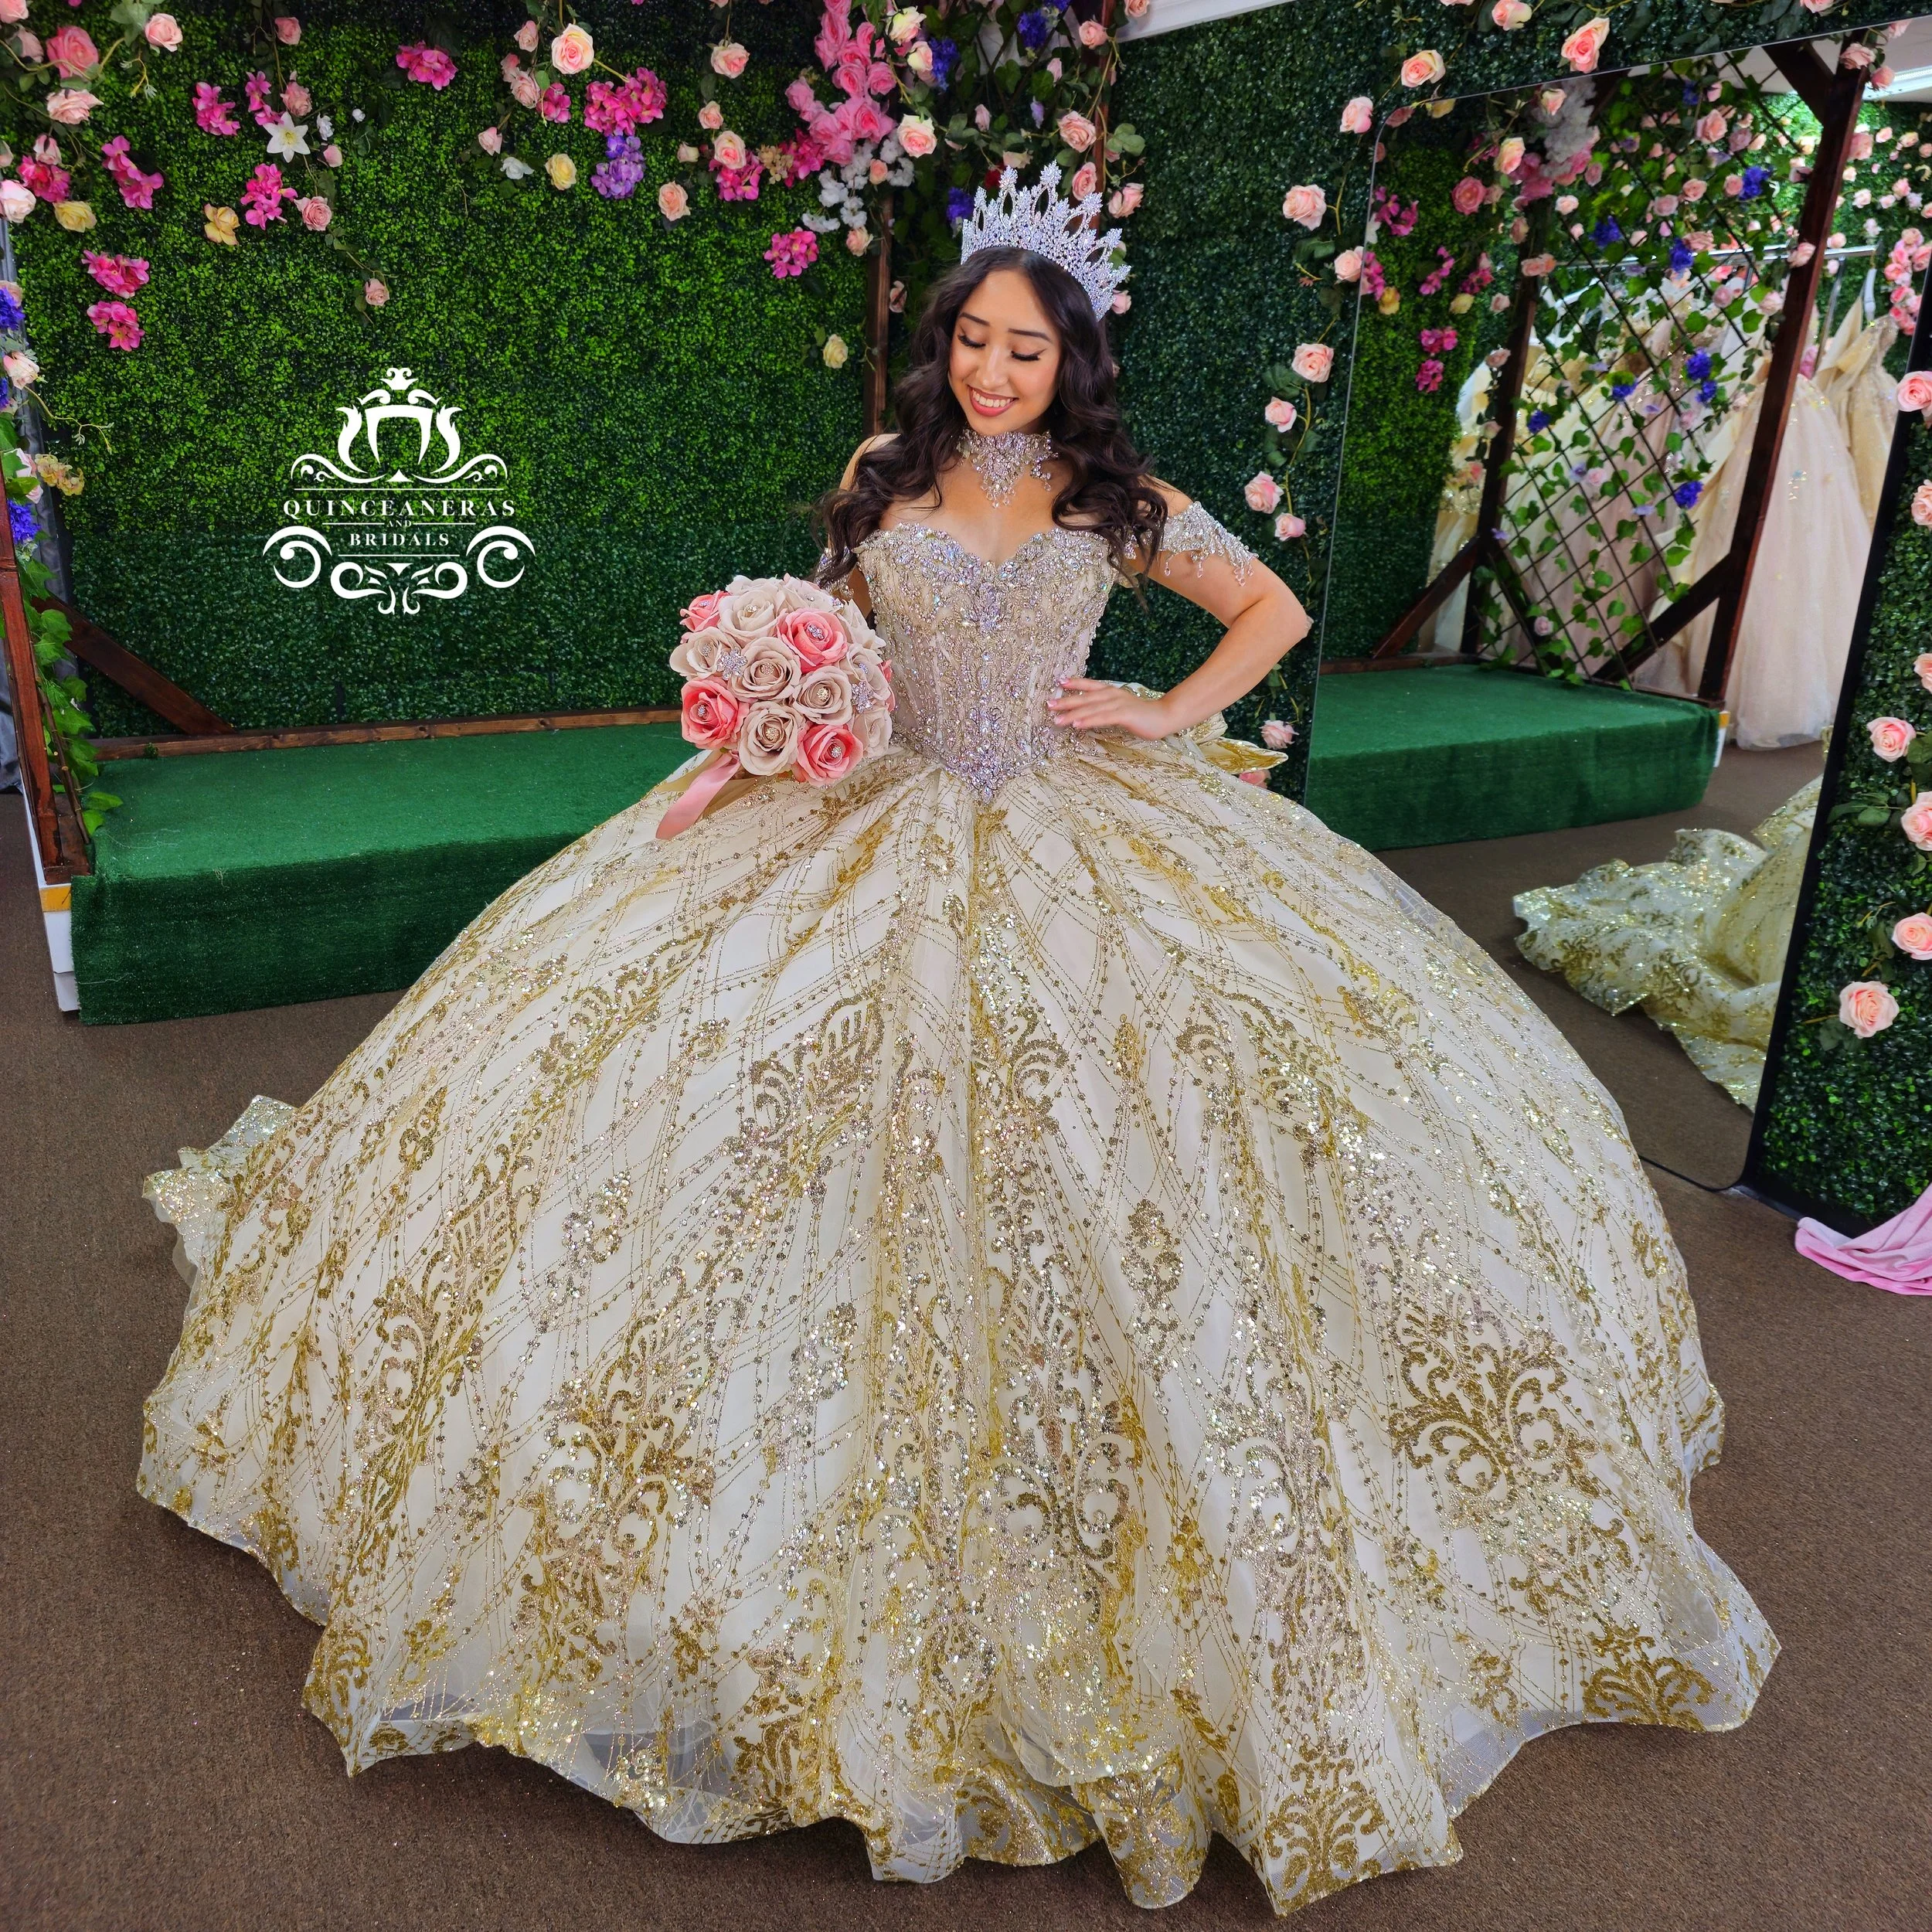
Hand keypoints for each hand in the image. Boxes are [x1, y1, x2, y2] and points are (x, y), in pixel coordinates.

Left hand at [1046, 677, 1174, 739]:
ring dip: (1072, 714)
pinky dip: (1088, 721)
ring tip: (1057, 720)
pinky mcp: (1124, 715)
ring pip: (1091, 708)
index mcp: (1111, 691)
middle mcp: (1112, 695)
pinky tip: (1076, 724)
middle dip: (1065, 701)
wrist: (1163, 716)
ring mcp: (1118, 704)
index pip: (1089, 685)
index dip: (1074, 683)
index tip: (1059, 682)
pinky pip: (1102, 718)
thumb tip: (1088, 713)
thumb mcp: (1120, 708)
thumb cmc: (1141, 714)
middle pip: (1085, 697)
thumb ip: (1105, 708)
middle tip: (1049, 705)